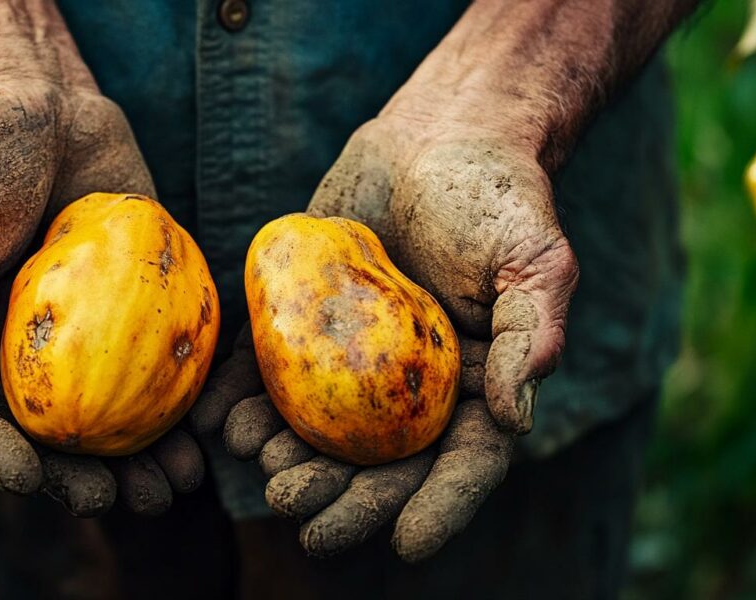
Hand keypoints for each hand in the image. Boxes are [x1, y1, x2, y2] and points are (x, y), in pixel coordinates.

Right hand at [0, 75, 204, 515]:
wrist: (35, 96)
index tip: (27, 474)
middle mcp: (6, 347)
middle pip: (36, 432)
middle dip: (72, 475)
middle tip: (110, 497)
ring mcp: (72, 335)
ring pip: (100, 417)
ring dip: (132, 461)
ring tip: (169, 488)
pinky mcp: (127, 312)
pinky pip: (151, 371)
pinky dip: (176, 411)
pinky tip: (204, 439)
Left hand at [189, 112, 577, 559]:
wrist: (440, 133)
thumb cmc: (499, 197)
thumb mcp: (535, 262)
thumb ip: (532, 335)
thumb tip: (516, 418)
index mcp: (474, 389)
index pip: (461, 465)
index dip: (438, 509)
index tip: (407, 545)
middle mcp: (410, 387)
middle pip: (379, 463)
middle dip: (342, 497)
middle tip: (300, 513)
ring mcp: (353, 359)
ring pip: (320, 430)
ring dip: (289, 458)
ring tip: (260, 472)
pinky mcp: (303, 321)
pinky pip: (271, 373)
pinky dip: (245, 401)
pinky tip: (220, 422)